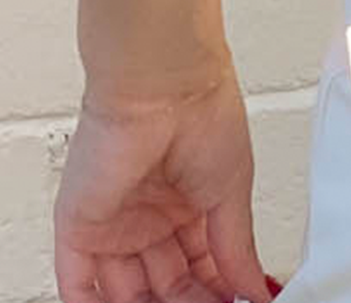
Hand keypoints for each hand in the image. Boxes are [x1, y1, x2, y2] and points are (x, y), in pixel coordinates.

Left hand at [54, 55, 274, 302]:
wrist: (165, 86)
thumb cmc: (202, 111)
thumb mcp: (232, 191)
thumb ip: (237, 249)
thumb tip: (255, 289)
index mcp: (186, 203)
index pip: (198, 266)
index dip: (215, 292)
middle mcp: (148, 214)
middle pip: (164, 283)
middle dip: (186, 302)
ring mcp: (113, 224)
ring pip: (124, 291)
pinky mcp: (79, 228)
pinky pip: (78, 285)